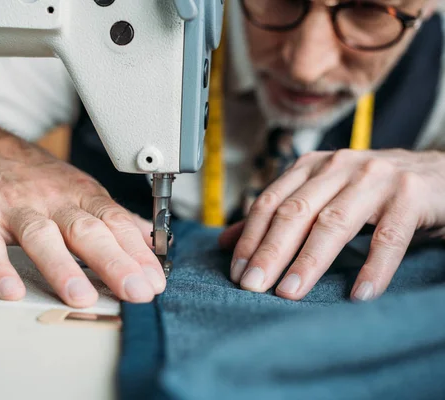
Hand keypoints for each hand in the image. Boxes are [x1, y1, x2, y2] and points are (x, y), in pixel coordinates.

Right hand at [0, 119, 164, 306]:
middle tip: (135, 291)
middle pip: (86, 230)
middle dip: (114, 262)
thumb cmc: (30, 175)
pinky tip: (10, 289)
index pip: (115, 223)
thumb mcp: (77, 187)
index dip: (137, 252)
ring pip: (41, 237)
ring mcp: (14, 208)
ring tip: (81, 296)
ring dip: (62, 267)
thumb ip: (111, 216)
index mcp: (79, 195)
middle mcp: (52, 201)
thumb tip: (148, 238)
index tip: (155, 280)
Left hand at [219, 149, 444, 300]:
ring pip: (333, 222)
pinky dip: (373, 267)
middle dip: (270, 252)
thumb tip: (227, 242)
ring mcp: (376, 178)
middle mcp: (339, 166)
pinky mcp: (410, 195)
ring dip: (309, 261)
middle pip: (295, 212)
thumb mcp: (324, 197)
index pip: (271, 202)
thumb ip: (279, 217)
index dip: (250, 237)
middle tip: (253, 286)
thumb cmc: (374, 193)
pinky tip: (358, 294)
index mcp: (313, 167)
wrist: (439, 176)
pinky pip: (387, 237)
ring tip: (290, 292)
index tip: (237, 271)